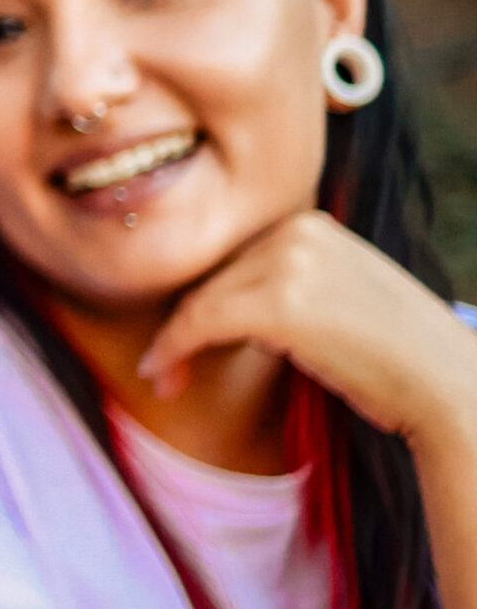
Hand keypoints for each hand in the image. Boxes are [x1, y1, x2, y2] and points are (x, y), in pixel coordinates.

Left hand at [140, 210, 476, 447]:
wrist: (448, 385)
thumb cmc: (395, 355)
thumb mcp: (336, 293)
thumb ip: (286, 280)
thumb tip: (221, 299)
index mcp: (308, 223)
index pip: (231, 259)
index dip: (199, 301)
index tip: (179, 339)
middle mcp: (297, 230)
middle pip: (211, 277)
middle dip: (181, 324)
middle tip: (164, 367)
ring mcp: (289, 262)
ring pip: (200, 300)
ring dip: (172, 343)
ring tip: (163, 378)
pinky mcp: (279, 303)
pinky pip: (201, 322)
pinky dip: (173, 348)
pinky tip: (161, 374)